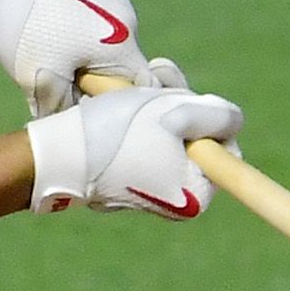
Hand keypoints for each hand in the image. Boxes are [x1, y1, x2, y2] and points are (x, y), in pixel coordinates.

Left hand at [0, 0, 168, 113]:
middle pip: (125, 73)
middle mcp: (127, 22)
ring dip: (85, 68)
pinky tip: (50, 47)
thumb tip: (69, 126)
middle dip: (98, 90)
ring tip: (52, 69)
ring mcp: (112, 4)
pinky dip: (79, 47)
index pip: (143, 91)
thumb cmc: (24, 22)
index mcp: (122, 43)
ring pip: (108, 52)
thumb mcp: (37, 76)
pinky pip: (96, 33)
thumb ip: (61, 108)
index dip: (121, 110)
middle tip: (65, 98)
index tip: (95, 119)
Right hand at [26, 83, 242, 216]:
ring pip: (171, 132)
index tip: (182, 102)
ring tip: (134, 94)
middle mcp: (177, 200)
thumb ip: (218, 116)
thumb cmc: (117, 132)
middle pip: (198, 137)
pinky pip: (146, 141)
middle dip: (180, 105)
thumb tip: (233, 124)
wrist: (55, 153)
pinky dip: (139, 118)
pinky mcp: (128, 177)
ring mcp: (151, 189)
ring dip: (158, 104)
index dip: (208, 114)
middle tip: (156, 90)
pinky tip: (120, 105)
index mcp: (197, 196)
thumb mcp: (176, 112)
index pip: (225, 146)